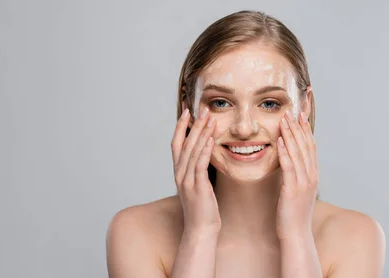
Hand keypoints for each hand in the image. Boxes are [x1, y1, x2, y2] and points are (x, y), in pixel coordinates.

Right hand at [171, 107, 220, 233]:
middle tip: (203, 109)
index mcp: (178, 172)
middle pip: (184, 143)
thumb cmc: (202, 208)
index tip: (187, 111)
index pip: (176, 143)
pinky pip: (199, 164)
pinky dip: (204, 150)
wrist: (200, 229)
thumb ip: (198, 170)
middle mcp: (179, 174)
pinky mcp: (196, 186)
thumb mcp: (198, 185)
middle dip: (194, 124)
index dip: (181, 126)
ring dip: (201, 133)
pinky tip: (211, 139)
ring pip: (192, 151)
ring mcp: (186, 180)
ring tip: (210, 118)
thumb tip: (205, 155)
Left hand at [276, 110, 319, 239]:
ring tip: (284, 119)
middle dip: (299, 126)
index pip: (311, 145)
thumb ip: (297, 174)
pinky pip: (289, 167)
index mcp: (313, 174)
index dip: (306, 128)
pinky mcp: (292, 190)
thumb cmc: (293, 214)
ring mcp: (303, 183)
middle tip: (293, 110)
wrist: (296, 235)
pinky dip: (284, 152)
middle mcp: (311, 176)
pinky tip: (279, 141)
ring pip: (298, 153)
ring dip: (291, 134)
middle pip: (306, 145)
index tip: (301, 112)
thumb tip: (291, 161)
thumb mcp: (298, 190)